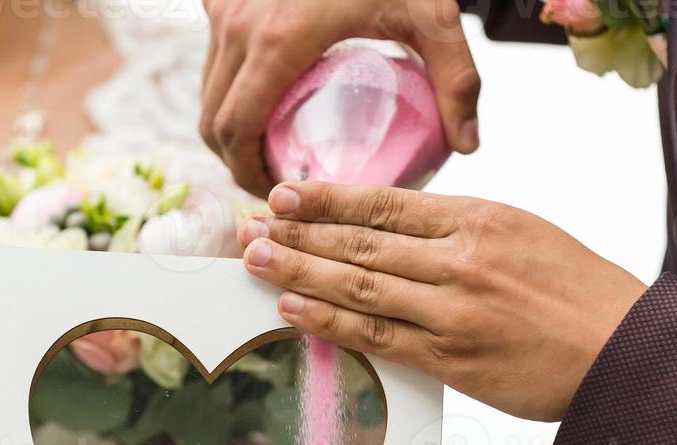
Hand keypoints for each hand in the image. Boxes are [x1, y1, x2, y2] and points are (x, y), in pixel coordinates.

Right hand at [201, 0, 479, 195]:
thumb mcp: (432, 15)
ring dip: (229, 126)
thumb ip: (456, 80)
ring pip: (207, 89)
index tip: (277, 194)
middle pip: (211, 119)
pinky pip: (212, 55)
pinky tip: (264, 96)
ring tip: (269, 147)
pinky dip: (226, 87)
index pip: (236, 131)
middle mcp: (238, 25)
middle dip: (234, 160)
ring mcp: (225, 7)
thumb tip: (469, 143)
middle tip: (274, 181)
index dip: (247, 174)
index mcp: (277, 42)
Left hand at [238, 182, 646, 421]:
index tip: (286, 194)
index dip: (328, 200)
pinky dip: (331, 322)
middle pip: (361, 244)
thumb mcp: (526, 234)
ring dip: (301, 271)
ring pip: (361, 287)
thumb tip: (400, 230)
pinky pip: (378, 337)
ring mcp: (453, 312)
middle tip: (249, 227)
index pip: (386, 205)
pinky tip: (295, 307)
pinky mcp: (452, 360)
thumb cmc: (581, 294)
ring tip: (258, 260)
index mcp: (481, 219)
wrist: (626, 353)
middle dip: (298, 233)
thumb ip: (463, 229)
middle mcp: (461, 260)